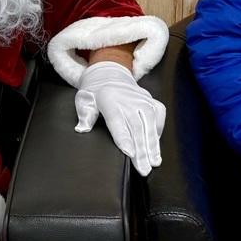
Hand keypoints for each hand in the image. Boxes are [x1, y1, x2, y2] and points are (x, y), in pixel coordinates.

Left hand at [74, 60, 165, 175]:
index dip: (123, 138)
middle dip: (141, 150)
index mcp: (109, 99)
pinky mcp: (150, 99)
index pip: (117, 121)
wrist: (110, 71)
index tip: (129, 154)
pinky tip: (156, 144)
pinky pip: (158, 113)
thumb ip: (84, 113)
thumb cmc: (95, 90)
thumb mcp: (84, 98)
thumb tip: (81, 129)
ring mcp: (141, 98)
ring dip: (153, 144)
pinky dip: (159, 129)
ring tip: (154, 162)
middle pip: (136, 126)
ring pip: (150, 122)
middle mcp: (128, 99)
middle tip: (143, 169)